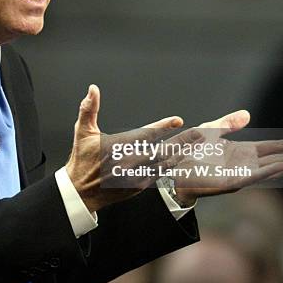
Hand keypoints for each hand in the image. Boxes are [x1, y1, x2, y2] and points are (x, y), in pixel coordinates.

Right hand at [65, 85, 201, 212]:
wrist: (81, 192)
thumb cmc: (82, 159)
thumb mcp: (82, 132)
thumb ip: (89, 109)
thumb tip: (93, 89)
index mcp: (118, 147)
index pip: (146, 135)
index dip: (163, 127)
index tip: (178, 120)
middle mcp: (131, 162)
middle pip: (163, 151)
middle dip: (183, 141)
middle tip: (200, 133)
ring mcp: (137, 176)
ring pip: (165, 164)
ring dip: (181, 153)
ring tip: (197, 144)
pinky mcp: (141, 185)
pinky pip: (162, 174)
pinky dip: (173, 165)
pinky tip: (182, 158)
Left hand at [171, 111, 282, 205]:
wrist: (171, 170)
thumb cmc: (189, 153)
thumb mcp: (210, 132)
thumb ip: (228, 123)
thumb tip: (248, 114)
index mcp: (243, 152)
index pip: (274, 148)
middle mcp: (245, 164)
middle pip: (279, 159)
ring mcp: (240, 174)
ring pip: (271, 169)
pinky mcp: (230, 182)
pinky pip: (253, 177)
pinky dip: (268, 172)